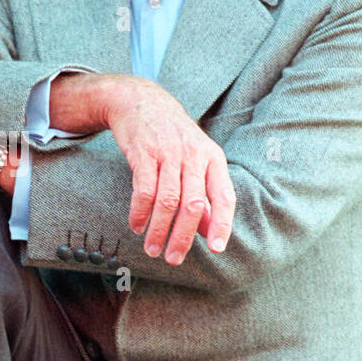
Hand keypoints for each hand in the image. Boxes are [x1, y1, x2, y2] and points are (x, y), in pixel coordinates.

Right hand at [50, 73, 235, 263]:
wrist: (141, 102)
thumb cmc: (172, 138)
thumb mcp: (195, 160)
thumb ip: (204, 195)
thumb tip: (209, 233)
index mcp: (213, 159)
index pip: (224, 196)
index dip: (222, 224)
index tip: (216, 249)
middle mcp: (194, 155)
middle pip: (194, 204)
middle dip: (183, 236)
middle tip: (174, 258)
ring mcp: (168, 152)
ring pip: (168, 200)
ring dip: (159, 229)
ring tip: (152, 249)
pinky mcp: (143, 152)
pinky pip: (143, 189)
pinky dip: (140, 212)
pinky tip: (137, 225)